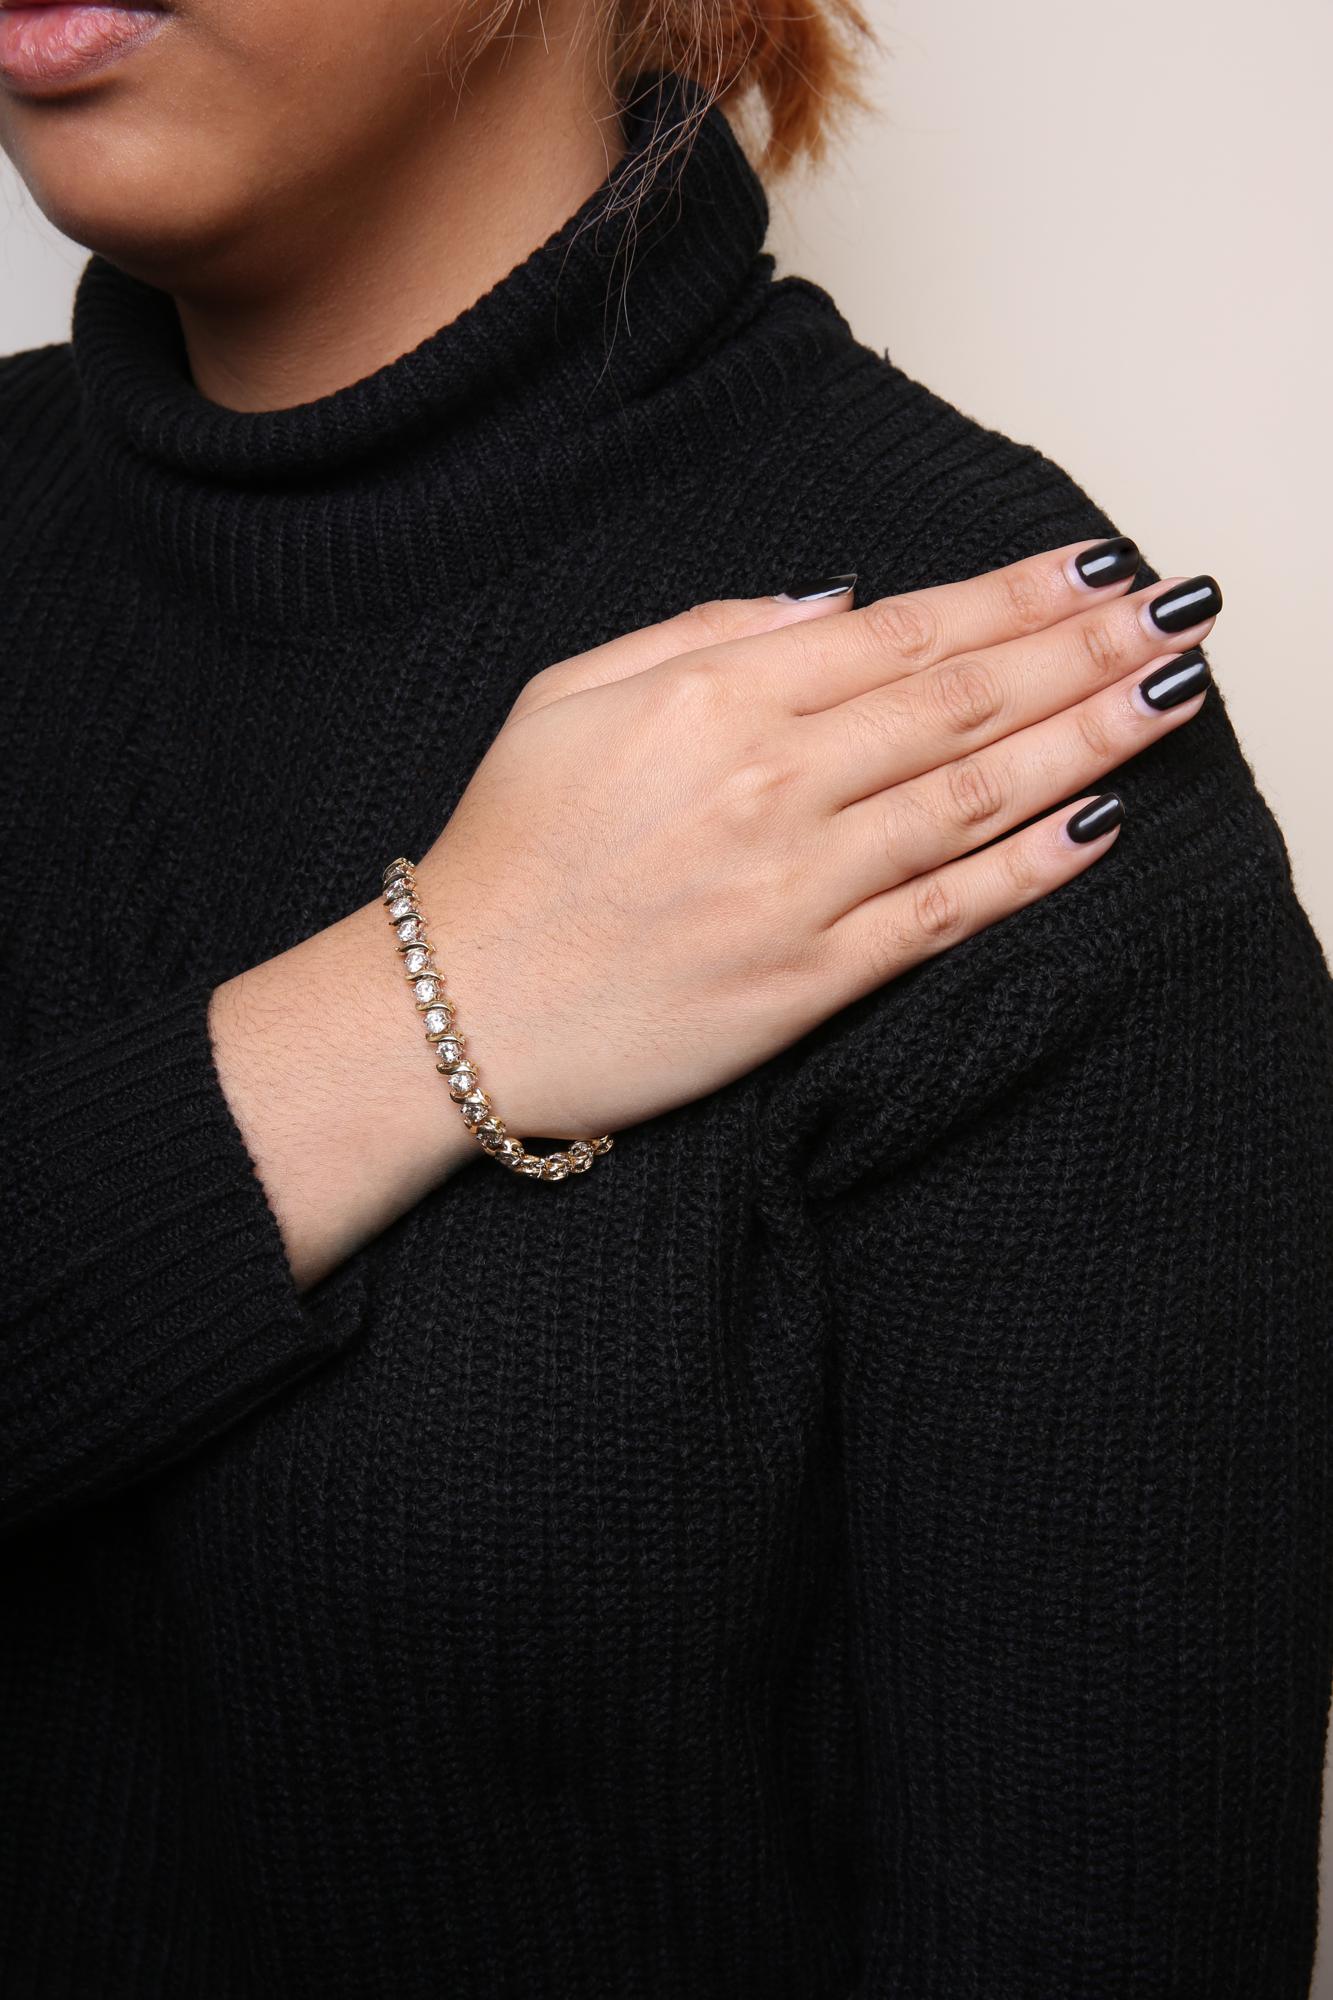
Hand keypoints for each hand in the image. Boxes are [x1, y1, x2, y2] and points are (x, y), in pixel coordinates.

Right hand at [416, 540, 1218, 1143]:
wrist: (457, 1008)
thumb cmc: (508, 849)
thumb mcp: (569, 694)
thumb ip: (705, 633)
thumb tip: (834, 603)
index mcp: (713, 698)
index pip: (905, 631)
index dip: (1016, 593)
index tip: (1096, 565)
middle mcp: (770, 783)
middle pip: (963, 700)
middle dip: (1083, 648)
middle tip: (1174, 611)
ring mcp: (797, 887)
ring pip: (974, 796)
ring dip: (1086, 739)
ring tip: (1168, 694)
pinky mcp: (808, 982)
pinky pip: (944, 915)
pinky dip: (1029, 869)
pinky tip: (1099, 824)